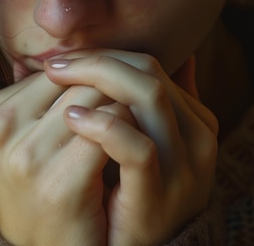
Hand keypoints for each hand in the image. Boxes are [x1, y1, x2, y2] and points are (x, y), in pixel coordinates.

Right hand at [0, 71, 133, 245]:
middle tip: (135, 105)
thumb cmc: (45, 189)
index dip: (89, 80)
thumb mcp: (27, 140)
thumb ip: (42, 99)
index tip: (111, 95)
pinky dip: (131, 129)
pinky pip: (112, 126)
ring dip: (125, 107)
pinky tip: (136, 144)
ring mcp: (26, 156)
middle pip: (78, 80)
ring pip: (99, 97)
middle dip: (109, 90)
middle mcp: (0, 129)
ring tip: (138, 123)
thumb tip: (74, 55)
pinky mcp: (59, 181)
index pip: (55, 71)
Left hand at [45, 51, 218, 245]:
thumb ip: (140, 109)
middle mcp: (198, 136)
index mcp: (196, 120)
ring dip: (98, 79)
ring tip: (57, 81)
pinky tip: (71, 119)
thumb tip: (128, 69)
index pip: (150, 66)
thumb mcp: (142, 148)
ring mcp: (184, 166)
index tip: (68, 58)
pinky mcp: (160, 194)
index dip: (107, 55)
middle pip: (149, 73)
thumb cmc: (129, 198)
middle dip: (98, 60)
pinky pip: (138, 147)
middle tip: (55, 63)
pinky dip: (103, 127)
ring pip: (149, 96)